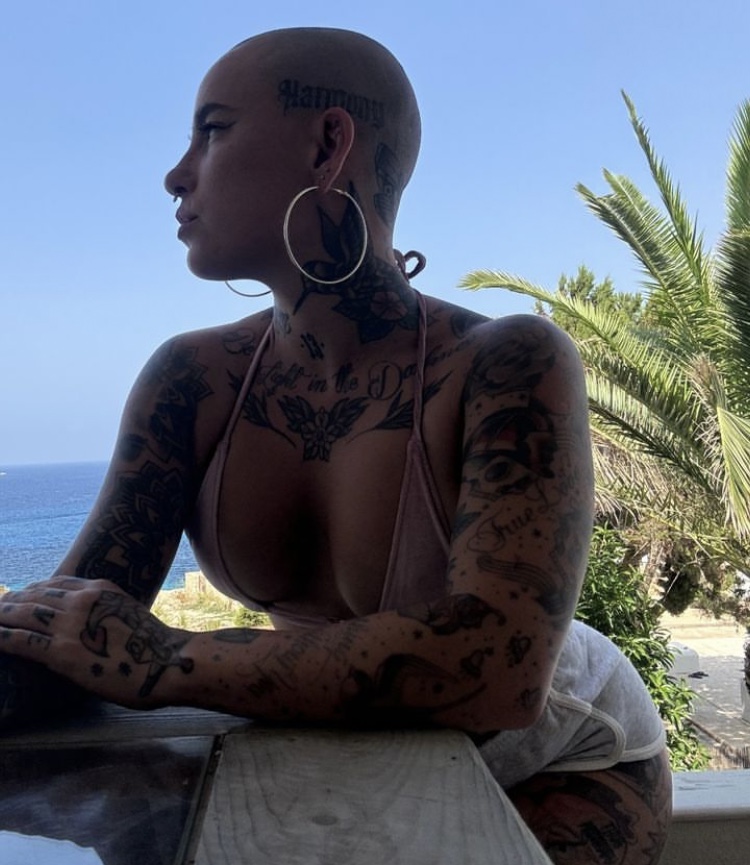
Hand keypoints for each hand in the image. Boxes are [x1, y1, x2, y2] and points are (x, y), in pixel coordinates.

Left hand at [0, 577, 193, 708]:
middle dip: (9, 602)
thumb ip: (105, 612)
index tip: (18, 596)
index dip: (31, 590)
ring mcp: (70, 625)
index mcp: (99, 589)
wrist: (168, 662)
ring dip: (0, 615)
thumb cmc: (155, 646)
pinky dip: (1, 636)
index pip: (54, 584)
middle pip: (34, 596)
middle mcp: (82, 600)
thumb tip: (91, 623)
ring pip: (22, 613)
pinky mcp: (61, 652)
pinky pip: (21, 640)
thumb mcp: (128, 613)